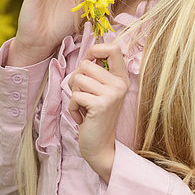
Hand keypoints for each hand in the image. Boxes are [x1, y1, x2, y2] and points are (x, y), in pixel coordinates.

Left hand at [68, 43, 129, 182]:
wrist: (100, 146)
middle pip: (85, 64)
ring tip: (83, 107)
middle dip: (76, 80)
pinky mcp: (101, 105)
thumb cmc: (94, 116)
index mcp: (121, 78)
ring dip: (74, 94)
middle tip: (83, 96)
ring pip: (78, 78)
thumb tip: (88, 53)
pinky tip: (82, 117)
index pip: (113, 48)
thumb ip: (96, 72)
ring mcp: (112, 94)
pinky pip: (75, 95)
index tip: (89, 62)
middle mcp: (120, 84)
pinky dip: (73, 107)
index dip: (96, 49)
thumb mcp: (100, 91)